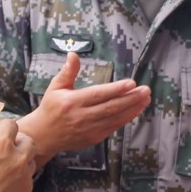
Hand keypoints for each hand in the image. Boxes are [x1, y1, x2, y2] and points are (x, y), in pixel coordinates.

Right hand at [0, 118, 37, 191]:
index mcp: (0, 144)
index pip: (11, 124)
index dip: (2, 127)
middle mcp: (18, 159)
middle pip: (28, 141)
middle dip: (17, 141)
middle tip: (4, 149)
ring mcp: (24, 178)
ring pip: (30, 162)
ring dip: (20, 161)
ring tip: (3, 169)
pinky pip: (26, 182)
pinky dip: (18, 180)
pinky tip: (2, 186)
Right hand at [18, 52, 149, 159]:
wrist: (44, 136)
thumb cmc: (51, 107)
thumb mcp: (56, 87)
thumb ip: (68, 71)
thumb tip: (73, 54)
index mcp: (72, 102)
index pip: (98, 95)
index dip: (116, 89)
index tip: (131, 83)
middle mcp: (82, 116)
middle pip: (111, 107)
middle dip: (131, 98)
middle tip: (146, 90)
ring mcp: (89, 129)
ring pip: (115, 118)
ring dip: (133, 108)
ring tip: (145, 98)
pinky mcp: (94, 137)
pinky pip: (113, 127)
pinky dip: (126, 118)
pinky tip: (136, 109)